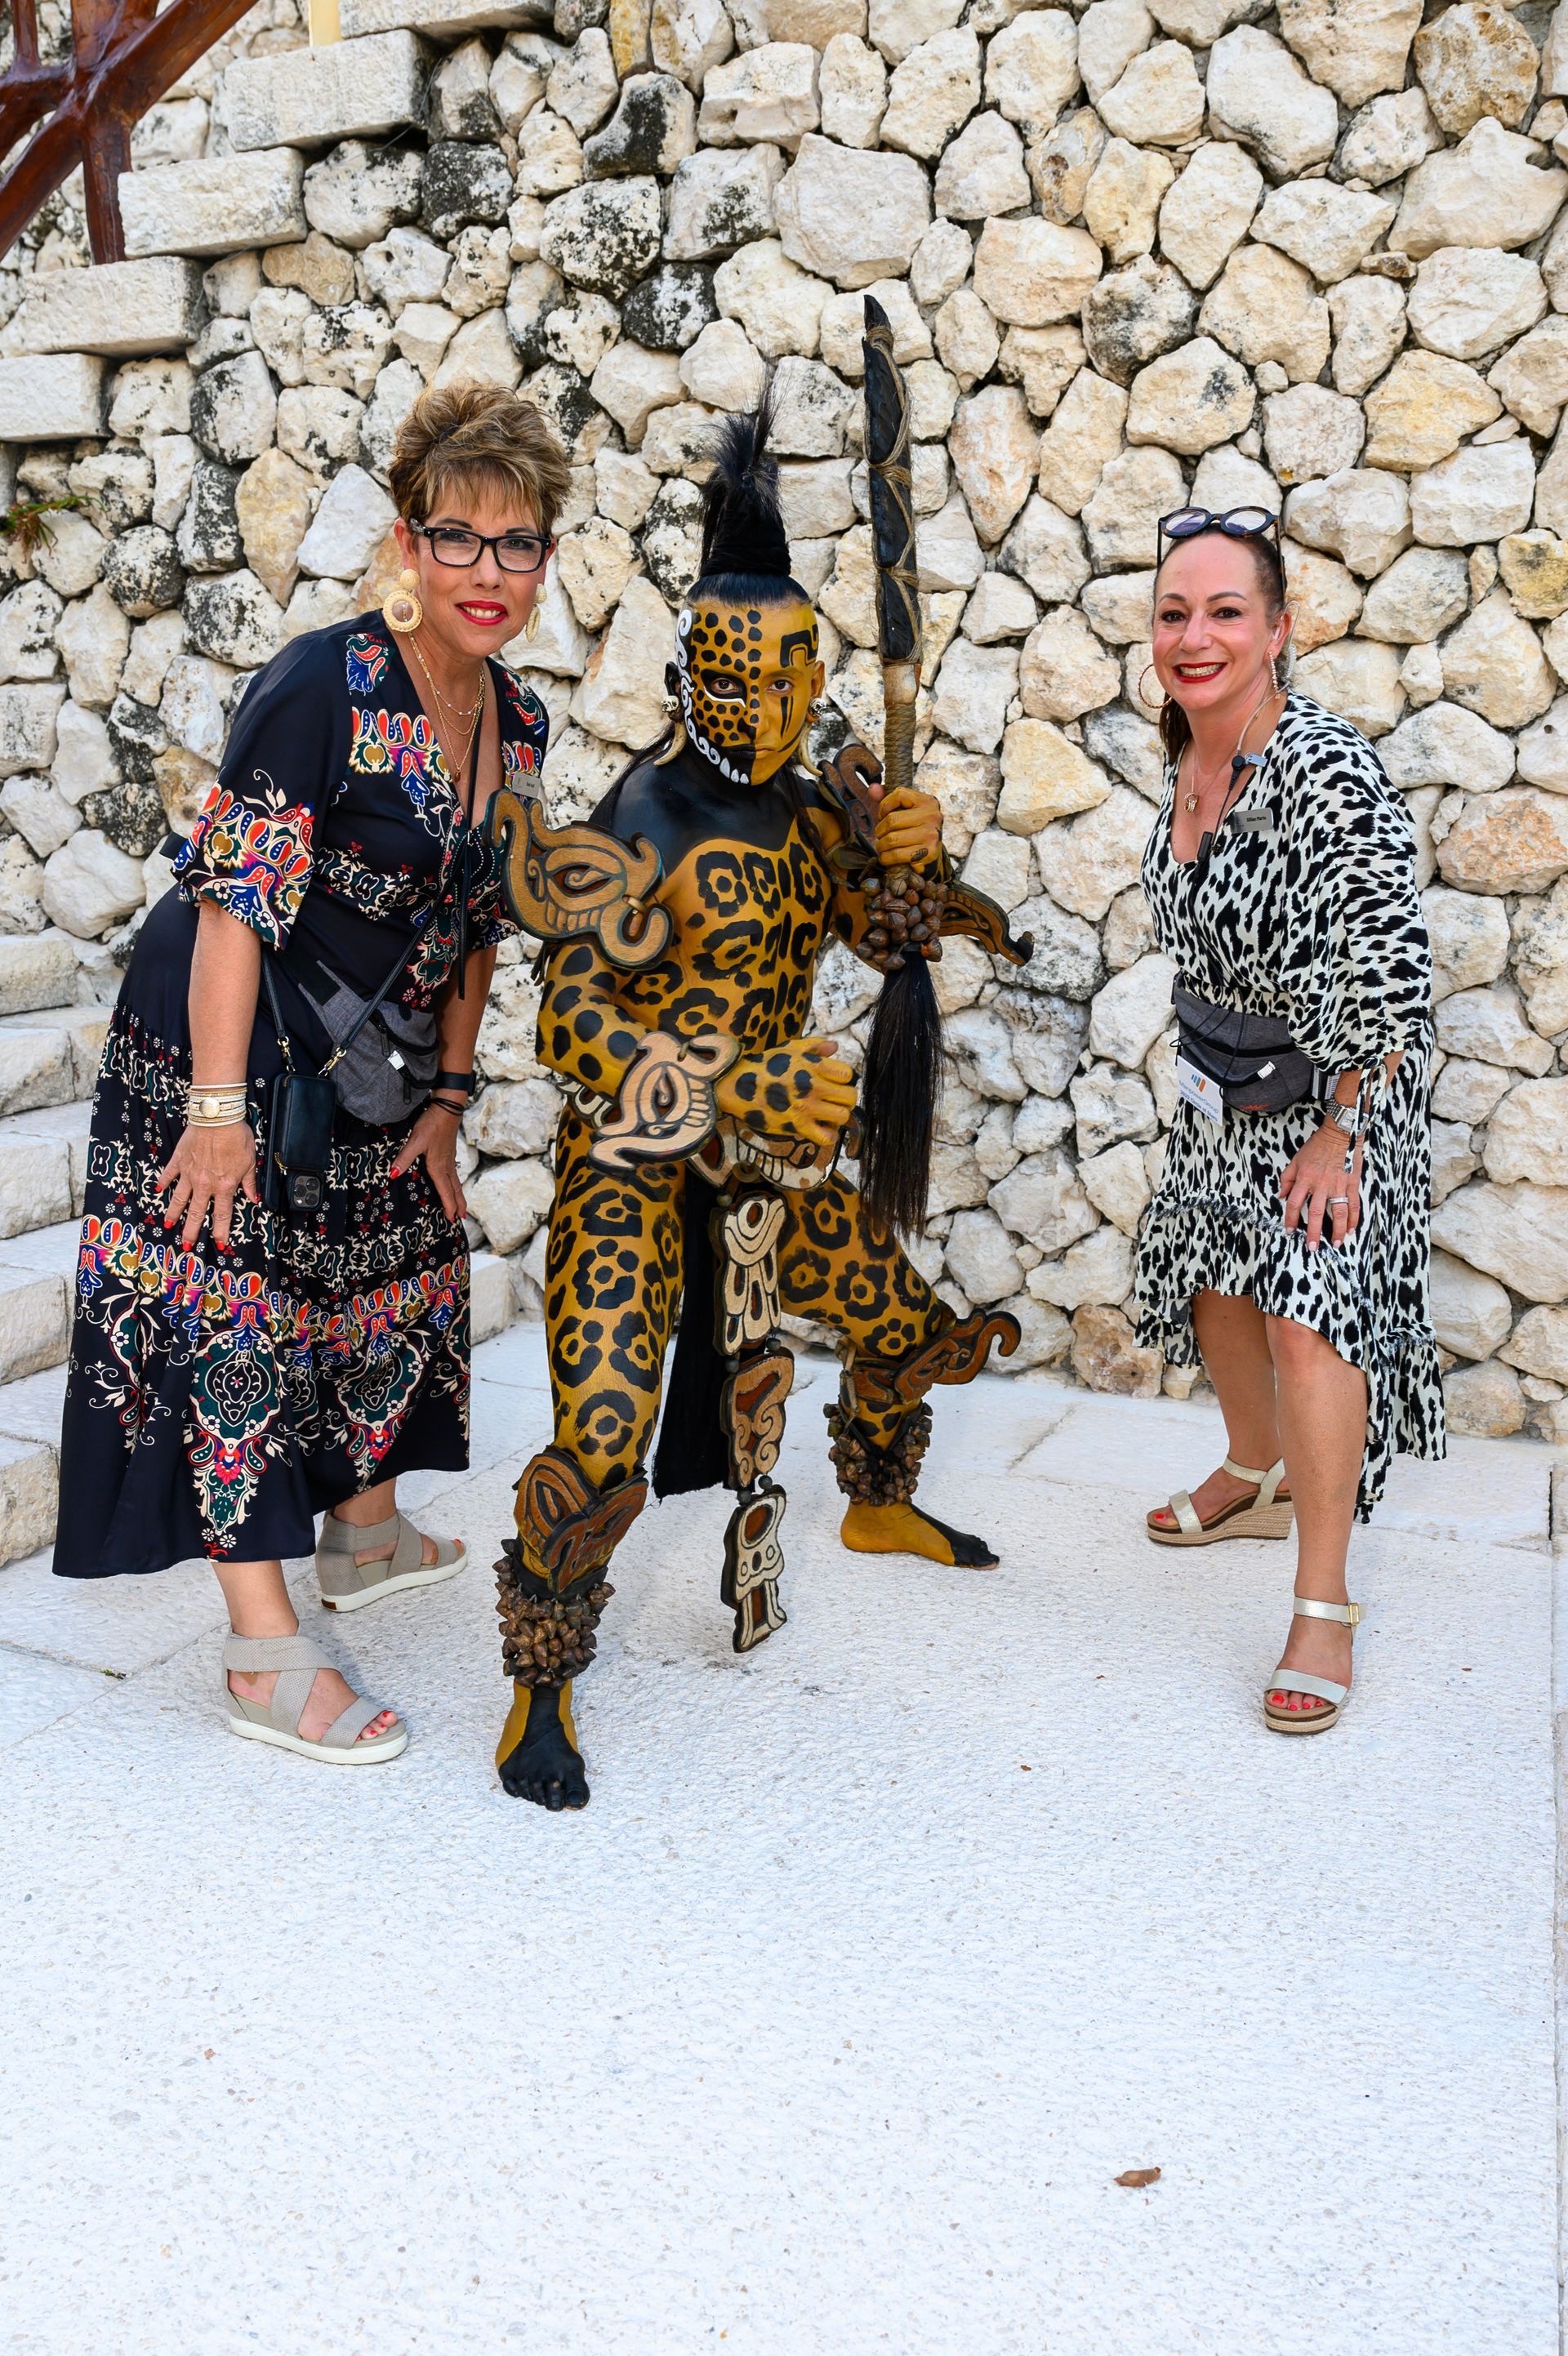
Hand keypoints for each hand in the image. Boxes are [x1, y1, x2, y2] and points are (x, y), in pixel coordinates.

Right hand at [157, 1122, 259, 1252]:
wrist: (217, 1118)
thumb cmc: (236, 1137)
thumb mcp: (249, 1162)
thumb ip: (249, 1182)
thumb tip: (253, 1198)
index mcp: (224, 1186)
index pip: (223, 1214)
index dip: (222, 1231)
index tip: (220, 1244)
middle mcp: (205, 1184)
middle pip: (197, 1213)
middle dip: (192, 1231)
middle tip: (187, 1246)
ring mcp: (189, 1173)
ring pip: (179, 1199)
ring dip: (173, 1213)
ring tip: (168, 1225)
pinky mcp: (179, 1160)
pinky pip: (168, 1175)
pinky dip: (163, 1183)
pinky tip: (158, 1191)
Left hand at [392, 1099, 467, 1219]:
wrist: (447, 1108)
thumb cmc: (432, 1124)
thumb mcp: (415, 1141)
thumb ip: (404, 1158)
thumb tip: (392, 1175)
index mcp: (439, 1167)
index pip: (445, 1191)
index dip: (448, 1205)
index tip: (452, 1218)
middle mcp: (446, 1165)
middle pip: (455, 1189)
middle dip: (458, 1204)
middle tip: (461, 1218)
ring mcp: (449, 1158)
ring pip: (456, 1182)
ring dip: (458, 1195)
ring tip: (461, 1205)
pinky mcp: (449, 1151)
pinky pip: (454, 1173)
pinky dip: (455, 1183)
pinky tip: (451, 1181)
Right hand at [715, 1035, 856, 1147]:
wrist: (737, 1086)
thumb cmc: (764, 1066)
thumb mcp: (789, 1048)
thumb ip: (814, 1046)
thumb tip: (834, 1047)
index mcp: (813, 1065)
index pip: (847, 1074)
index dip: (843, 1079)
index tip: (834, 1082)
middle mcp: (813, 1086)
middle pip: (850, 1096)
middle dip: (845, 1099)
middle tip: (834, 1100)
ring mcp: (806, 1107)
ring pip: (842, 1116)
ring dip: (838, 1117)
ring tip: (828, 1114)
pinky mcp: (797, 1125)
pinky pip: (826, 1137)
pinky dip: (827, 1135)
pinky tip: (821, 1128)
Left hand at [869, 783, 942, 869]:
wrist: (931, 855)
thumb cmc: (915, 830)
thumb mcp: (905, 811)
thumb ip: (888, 799)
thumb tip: (872, 788)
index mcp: (928, 802)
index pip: (899, 794)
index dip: (884, 805)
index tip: (882, 816)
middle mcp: (932, 816)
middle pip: (892, 820)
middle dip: (880, 830)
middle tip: (880, 836)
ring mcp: (931, 835)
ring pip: (892, 839)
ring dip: (881, 846)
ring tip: (882, 847)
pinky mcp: (928, 853)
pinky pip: (896, 855)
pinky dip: (886, 858)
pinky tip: (886, 857)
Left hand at [1280, 1121, 1361, 1251]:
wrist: (1340, 1134)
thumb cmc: (1317, 1146)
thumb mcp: (1296, 1160)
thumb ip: (1287, 1179)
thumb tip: (1280, 1195)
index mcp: (1304, 1179)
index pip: (1293, 1203)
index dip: (1290, 1219)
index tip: (1290, 1230)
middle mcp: (1320, 1184)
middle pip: (1315, 1213)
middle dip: (1313, 1232)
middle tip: (1312, 1246)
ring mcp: (1338, 1185)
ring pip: (1338, 1213)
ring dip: (1336, 1230)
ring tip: (1335, 1244)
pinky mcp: (1352, 1184)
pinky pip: (1353, 1205)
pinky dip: (1353, 1219)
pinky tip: (1351, 1230)